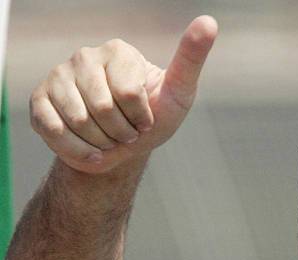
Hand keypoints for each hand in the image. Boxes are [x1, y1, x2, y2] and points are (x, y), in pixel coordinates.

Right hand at [30, 16, 217, 173]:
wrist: (124, 149)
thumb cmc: (155, 118)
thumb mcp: (179, 93)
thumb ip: (191, 59)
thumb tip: (209, 22)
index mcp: (119, 52)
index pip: (130, 94)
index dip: (141, 119)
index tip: (146, 120)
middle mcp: (85, 57)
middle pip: (103, 109)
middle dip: (122, 134)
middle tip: (127, 132)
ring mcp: (59, 77)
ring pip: (79, 122)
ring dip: (102, 143)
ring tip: (109, 137)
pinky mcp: (40, 100)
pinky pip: (55, 131)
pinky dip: (78, 151)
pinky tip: (90, 148)